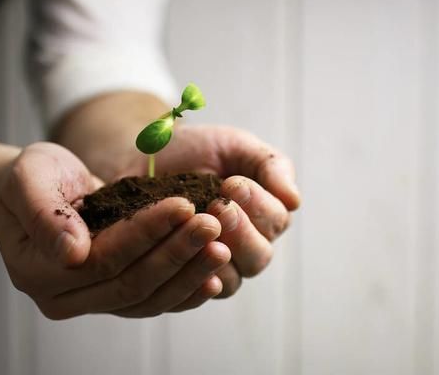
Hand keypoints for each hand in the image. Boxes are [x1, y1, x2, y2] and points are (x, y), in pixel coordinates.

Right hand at [0, 142, 229, 318]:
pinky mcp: (118, 297)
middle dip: (177, 252)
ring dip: (189, 273)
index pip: (104, 258)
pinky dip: (186, 291)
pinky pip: (156, 303)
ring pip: (150, 299)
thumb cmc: (32, 179)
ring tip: (222, 247)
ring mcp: (94, 302)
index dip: (147, 232)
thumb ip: (44, 213)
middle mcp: (66, 298)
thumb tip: (72, 252)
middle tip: (214, 225)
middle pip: (132, 283)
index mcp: (39, 272)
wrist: (40, 189)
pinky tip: (215, 277)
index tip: (184, 205)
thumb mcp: (29, 179)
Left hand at [117, 125, 300, 297]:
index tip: (231, 183)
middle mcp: (246, 246)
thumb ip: (270, 166)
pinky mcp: (185, 280)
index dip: (257, 205)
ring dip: (216, 255)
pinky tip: (187, 260)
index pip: (276, 220)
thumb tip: (295, 201)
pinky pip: (194, 293)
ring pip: (232, 279)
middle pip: (258, 256)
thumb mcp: (236, 146)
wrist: (144, 158)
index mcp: (265, 215)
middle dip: (240, 231)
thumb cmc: (195, 151)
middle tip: (218, 206)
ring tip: (199, 227)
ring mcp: (216, 267)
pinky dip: (195, 280)